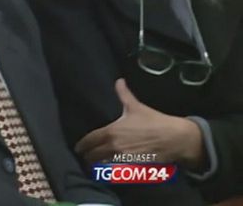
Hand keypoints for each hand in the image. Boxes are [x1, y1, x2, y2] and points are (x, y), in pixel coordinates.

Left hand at [74, 79, 204, 167]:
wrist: (174, 138)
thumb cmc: (154, 121)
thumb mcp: (136, 106)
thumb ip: (123, 94)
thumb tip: (119, 81)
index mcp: (111, 131)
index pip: (89, 141)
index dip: (82, 145)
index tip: (79, 148)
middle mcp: (114, 146)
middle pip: (92, 155)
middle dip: (88, 157)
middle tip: (86, 157)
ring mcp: (123, 159)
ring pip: (102, 165)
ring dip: (97, 165)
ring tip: (95, 165)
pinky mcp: (132, 168)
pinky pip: (115, 172)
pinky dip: (110, 172)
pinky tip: (109, 170)